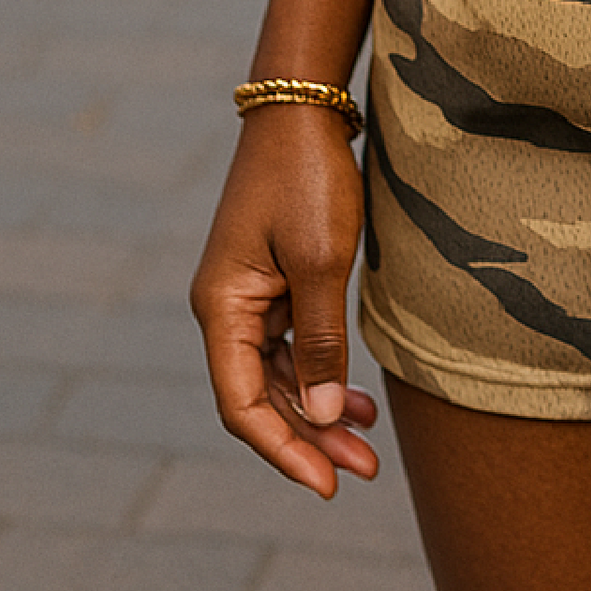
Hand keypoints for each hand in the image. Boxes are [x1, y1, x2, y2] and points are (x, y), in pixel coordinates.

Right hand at [190, 106, 378, 497]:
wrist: (303, 106)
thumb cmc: (309, 178)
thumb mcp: (320, 261)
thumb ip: (320, 339)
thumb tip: (319, 414)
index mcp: (222, 308)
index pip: (243, 405)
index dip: (284, 450)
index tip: (328, 485)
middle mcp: (226, 308)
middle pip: (262, 396)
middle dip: (310, 438)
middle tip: (364, 471)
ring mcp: (248, 294)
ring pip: (279, 374)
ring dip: (318, 409)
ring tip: (367, 441)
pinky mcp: (272, 279)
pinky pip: (291, 344)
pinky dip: (320, 371)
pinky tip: (354, 394)